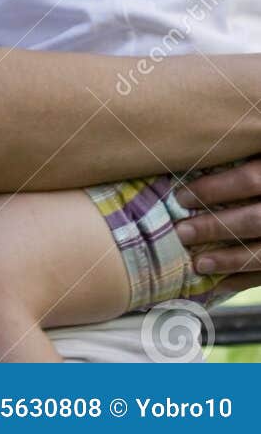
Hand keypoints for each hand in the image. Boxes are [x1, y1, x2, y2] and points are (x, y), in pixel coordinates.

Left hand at [174, 158, 260, 291]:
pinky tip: (221, 284)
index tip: (181, 196)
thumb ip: (242, 154)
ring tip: (198, 264)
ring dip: (230, 260)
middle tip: (181, 232)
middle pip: (256, 219)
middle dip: (216, 228)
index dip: (215, 188)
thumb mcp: (259, 149)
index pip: (251, 179)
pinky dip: (246, 279)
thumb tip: (193, 154)